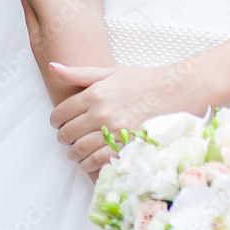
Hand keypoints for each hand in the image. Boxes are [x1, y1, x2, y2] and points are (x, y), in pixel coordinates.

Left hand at [48, 61, 207, 172]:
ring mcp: (114, 132)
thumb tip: (53, 66)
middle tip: (68, 138)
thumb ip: (80, 73)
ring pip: (79, 150)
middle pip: (67, 133)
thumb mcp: (111, 73)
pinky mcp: (126, 146)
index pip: (61, 113)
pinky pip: (97, 161)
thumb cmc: (144, 81)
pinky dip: (89, 164)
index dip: (56, 120)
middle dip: (64, 138)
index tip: (59, 123)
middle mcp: (102, 114)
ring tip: (76, 152)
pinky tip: (90, 160)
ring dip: (73, 154)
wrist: (176, 93)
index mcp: (95, 94)